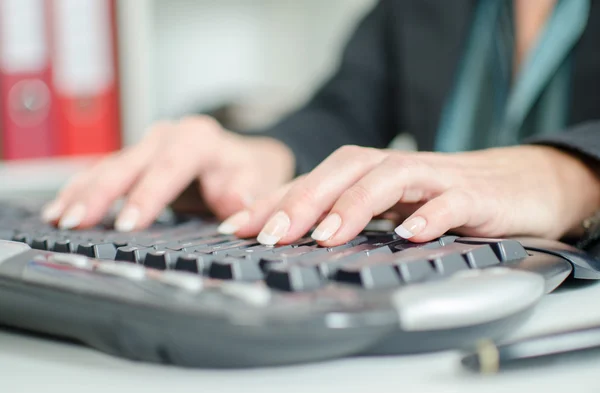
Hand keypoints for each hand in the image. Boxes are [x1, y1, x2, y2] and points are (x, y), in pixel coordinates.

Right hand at [41, 116, 294, 230]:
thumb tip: (234, 205)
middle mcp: (167, 137)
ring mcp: (147, 146)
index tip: (129, 224)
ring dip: (82, 192)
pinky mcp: (135, 159)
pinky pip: (103, 172)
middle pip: (129, 164)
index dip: (147, 196)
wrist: (243, 155)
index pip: (169, 167)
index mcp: (198, 139)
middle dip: (100, 194)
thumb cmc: (248, 170)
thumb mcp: (256, 178)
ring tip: (58, 219)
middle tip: (76, 222)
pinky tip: (60, 208)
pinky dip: (82, 190)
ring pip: (108, 166)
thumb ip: (244, 190)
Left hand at [220, 144, 599, 245]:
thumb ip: (349, 218)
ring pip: (389, 178)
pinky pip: (450, 200)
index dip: (274, 201)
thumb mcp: (390, 209)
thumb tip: (296, 239)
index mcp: (371, 173)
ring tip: (326, 235)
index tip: (236, 228)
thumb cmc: (443, 198)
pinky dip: (430, 215)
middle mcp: (395, 169)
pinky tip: (411, 235)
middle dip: (303, 199)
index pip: (315, 180)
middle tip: (269, 234)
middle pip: (344, 169)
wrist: (518, 185)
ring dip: (354, 205)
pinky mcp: (473, 195)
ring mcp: (434, 178)